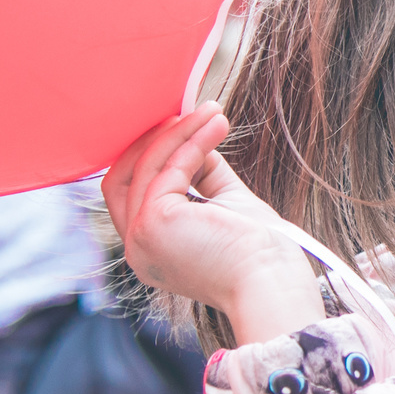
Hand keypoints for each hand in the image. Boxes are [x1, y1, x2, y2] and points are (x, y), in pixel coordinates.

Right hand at [101, 104, 322, 345]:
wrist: (272, 282)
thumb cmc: (257, 252)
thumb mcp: (223, 203)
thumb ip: (202, 173)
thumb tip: (194, 135)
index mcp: (149, 250)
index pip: (129, 193)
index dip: (149, 155)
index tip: (180, 126)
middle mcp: (135, 248)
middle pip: (122, 176)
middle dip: (154, 139)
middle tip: (188, 112)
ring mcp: (140, 237)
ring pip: (147, 165)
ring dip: (180, 132)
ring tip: (213, 112)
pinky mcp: (154, 222)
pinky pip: (170, 167)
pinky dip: (192, 141)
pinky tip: (216, 126)